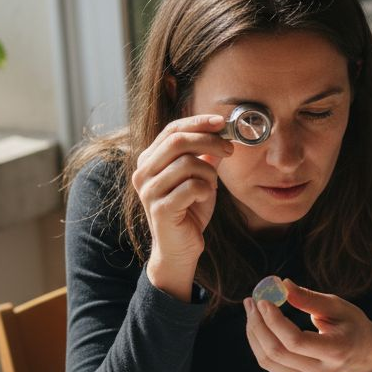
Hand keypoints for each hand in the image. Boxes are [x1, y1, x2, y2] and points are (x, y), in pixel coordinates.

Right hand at [130, 114, 233, 300]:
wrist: (180, 249)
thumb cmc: (189, 212)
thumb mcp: (200, 179)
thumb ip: (205, 157)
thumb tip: (221, 133)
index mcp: (149, 161)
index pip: (171, 130)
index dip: (197, 122)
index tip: (221, 122)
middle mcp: (143, 173)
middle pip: (177, 141)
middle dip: (209, 141)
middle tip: (229, 150)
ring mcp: (149, 191)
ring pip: (186, 164)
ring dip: (208, 173)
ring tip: (211, 186)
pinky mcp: (160, 209)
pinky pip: (191, 187)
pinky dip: (205, 190)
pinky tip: (205, 198)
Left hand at [243, 279, 371, 371]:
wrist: (361, 351)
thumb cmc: (350, 323)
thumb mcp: (337, 306)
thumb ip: (309, 299)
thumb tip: (282, 285)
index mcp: (336, 350)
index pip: (296, 341)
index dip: (275, 321)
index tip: (263, 300)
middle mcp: (321, 371)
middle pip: (278, 352)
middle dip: (259, 325)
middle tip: (251, 301)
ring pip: (268, 360)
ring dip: (254, 333)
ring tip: (252, 308)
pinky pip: (269, 363)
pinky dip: (258, 342)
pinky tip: (257, 323)